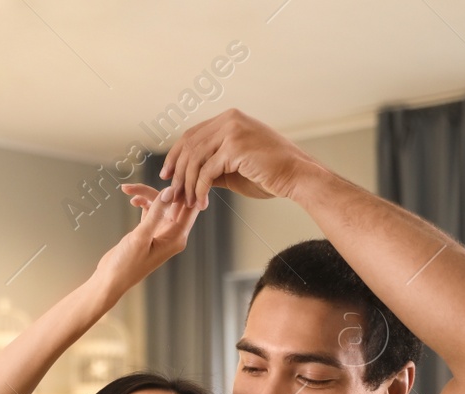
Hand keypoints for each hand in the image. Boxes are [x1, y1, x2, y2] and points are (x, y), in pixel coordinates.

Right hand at [93, 181, 204, 293]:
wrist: (110, 279)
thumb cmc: (126, 265)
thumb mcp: (140, 237)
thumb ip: (156, 213)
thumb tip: (170, 191)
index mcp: (177, 238)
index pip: (190, 207)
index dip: (185, 190)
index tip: (173, 175)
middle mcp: (172, 235)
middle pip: (175, 203)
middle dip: (162, 189)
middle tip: (147, 177)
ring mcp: (161, 232)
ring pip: (161, 204)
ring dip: (147, 195)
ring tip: (129, 190)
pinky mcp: (149, 231)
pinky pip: (152, 210)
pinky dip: (143, 202)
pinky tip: (132, 199)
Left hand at [159, 108, 323, 207]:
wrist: (298, 176)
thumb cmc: (271, 174)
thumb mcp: (235, 167)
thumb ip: (214, 166)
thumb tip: (190, 176)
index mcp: (230, 119)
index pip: (192, 134)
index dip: (175, 155)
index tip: (166, 174)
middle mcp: (229, 119)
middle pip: (189, 145)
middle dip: (176, 171)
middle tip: (171, 192)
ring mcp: (232, 131)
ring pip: (195, 159)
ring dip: (188, 184)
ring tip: (186, 202)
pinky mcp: (235, 148)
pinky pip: (207, 172)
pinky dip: (200, 190)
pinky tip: (201, 203)